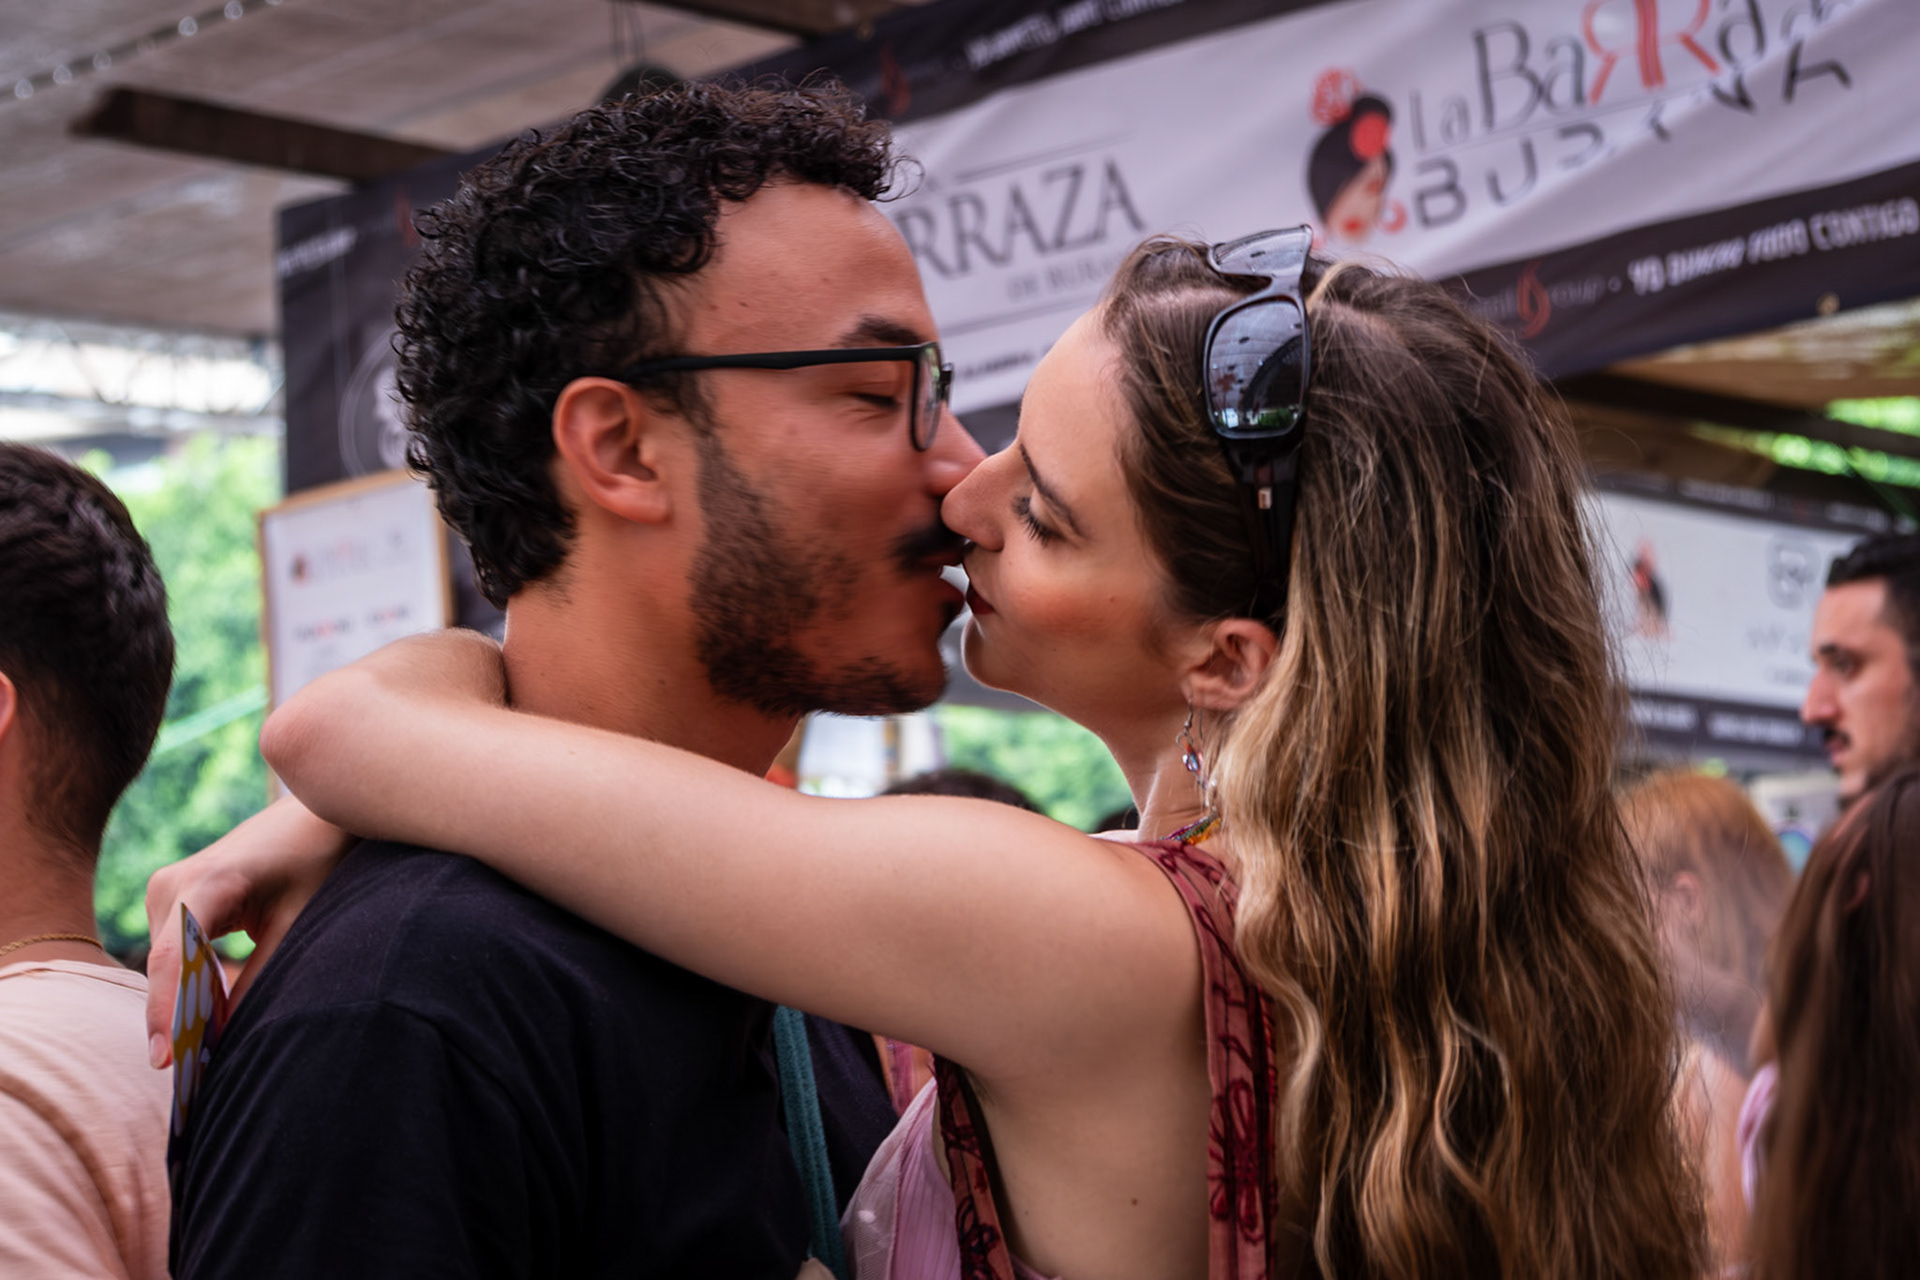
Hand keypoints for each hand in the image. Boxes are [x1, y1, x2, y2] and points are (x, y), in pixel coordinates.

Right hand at [143, 796, 354, 1066]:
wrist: (317, 814)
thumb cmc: (317, 860)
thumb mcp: (299, 922)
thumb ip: (265, 978)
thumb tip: (233, 1039)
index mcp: (204, 884)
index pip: (174, 959)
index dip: (168, 1013)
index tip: (168, 1062)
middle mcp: (171, 887)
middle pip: (167, 970)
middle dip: (178, 1023)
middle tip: (194, 1083)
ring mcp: (167, 893)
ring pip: (169, 968)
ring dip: (187, 1008)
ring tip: (204, 1061)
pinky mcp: (175, 902)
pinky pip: (176, 957)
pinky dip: (194, 988)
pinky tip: (211, 1025)